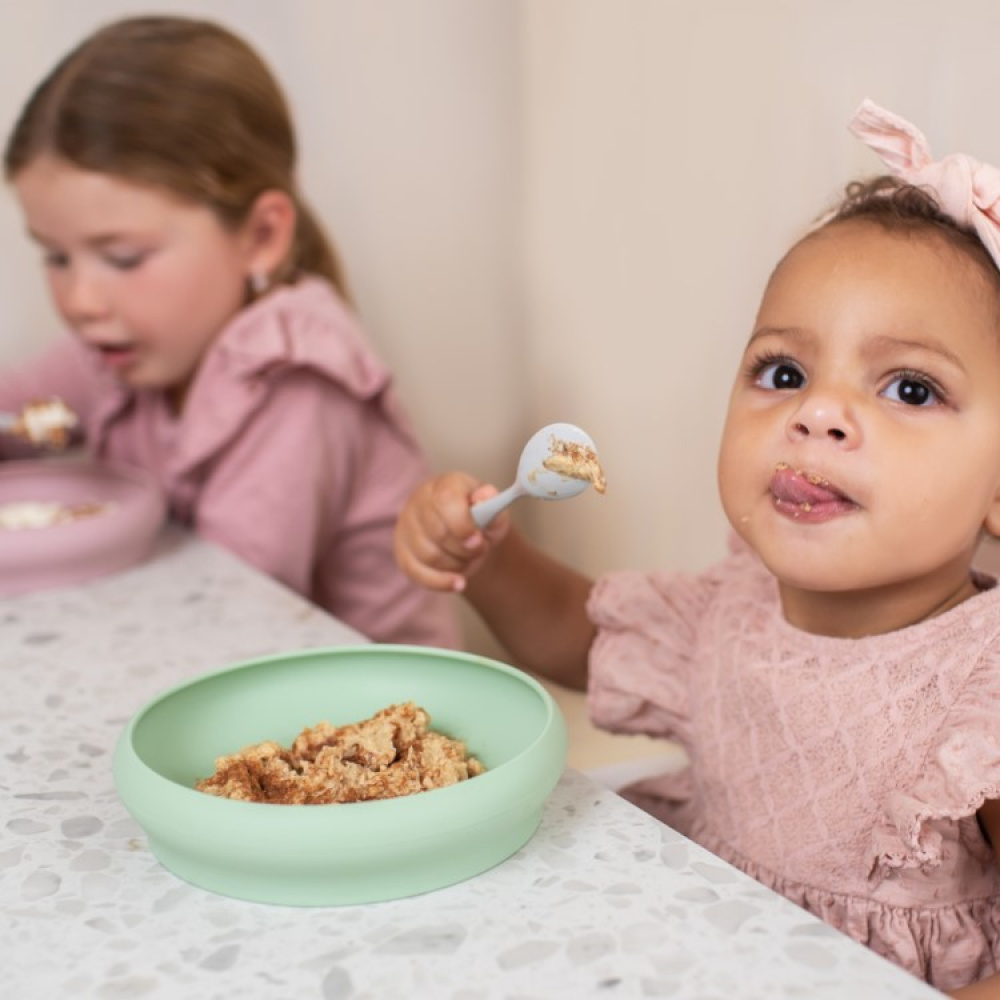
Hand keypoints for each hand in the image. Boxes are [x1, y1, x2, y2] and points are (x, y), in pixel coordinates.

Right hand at [394, 472, 510, 592]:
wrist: (466, 533)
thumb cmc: (479, 518)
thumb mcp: (494, 510)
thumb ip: (493, 504)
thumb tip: (487, 498)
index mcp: (444, 485)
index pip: (445, 500)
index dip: (462, 524)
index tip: (478, 540)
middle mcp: (420, 502)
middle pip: (438, 533)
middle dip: (464, 549)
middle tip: (480, 549)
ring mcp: (407, 528)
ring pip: (430, 556)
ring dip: (457, 565)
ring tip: (468, 558)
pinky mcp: (403, 553)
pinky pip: (419, 574)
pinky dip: (441, 582)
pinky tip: (460, 583)